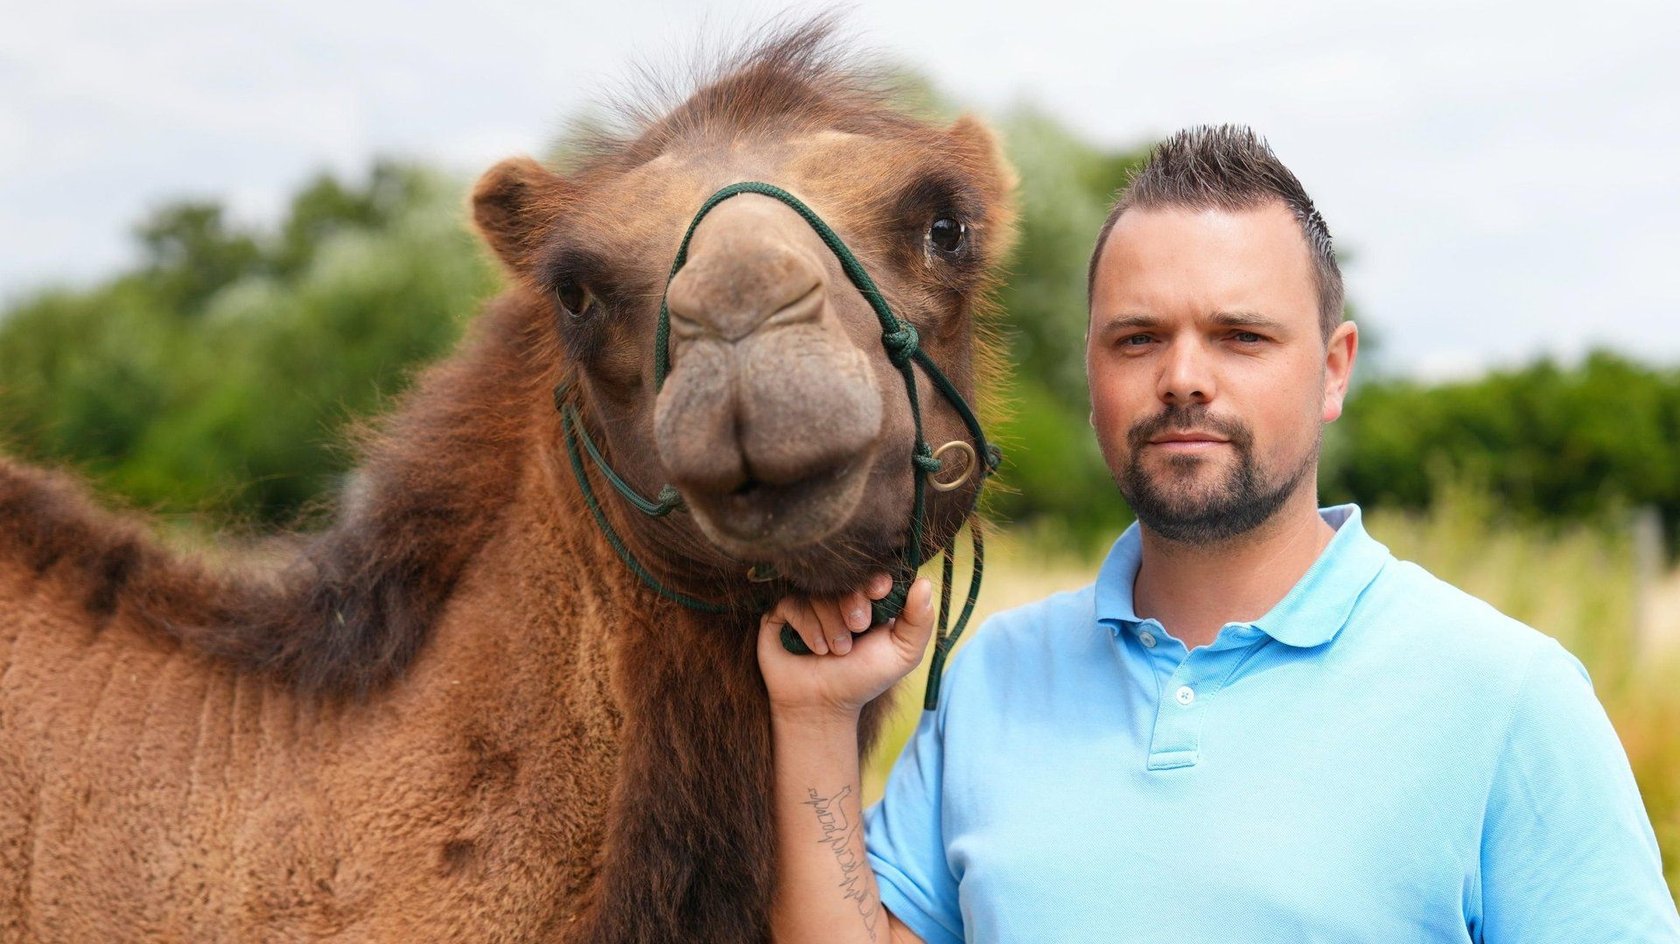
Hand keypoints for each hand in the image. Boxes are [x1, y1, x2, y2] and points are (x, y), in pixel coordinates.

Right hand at [757, 574, 937, 721]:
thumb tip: (925, 582)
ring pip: (818, 593)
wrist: (822, 705)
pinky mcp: (781, 612)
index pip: (870, 571)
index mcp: (867, 598)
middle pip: (843, 577)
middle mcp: (836, 595)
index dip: (875, 577)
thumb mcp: (902, 653)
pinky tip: (816, 650)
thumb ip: (919, 621)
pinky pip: (793, 604)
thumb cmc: (863, 679)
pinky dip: (808, 627)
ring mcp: (807, 602)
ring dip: (832, 625)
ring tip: (837, 650)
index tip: (879, 591)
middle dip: (854, 602)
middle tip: (858, 628)